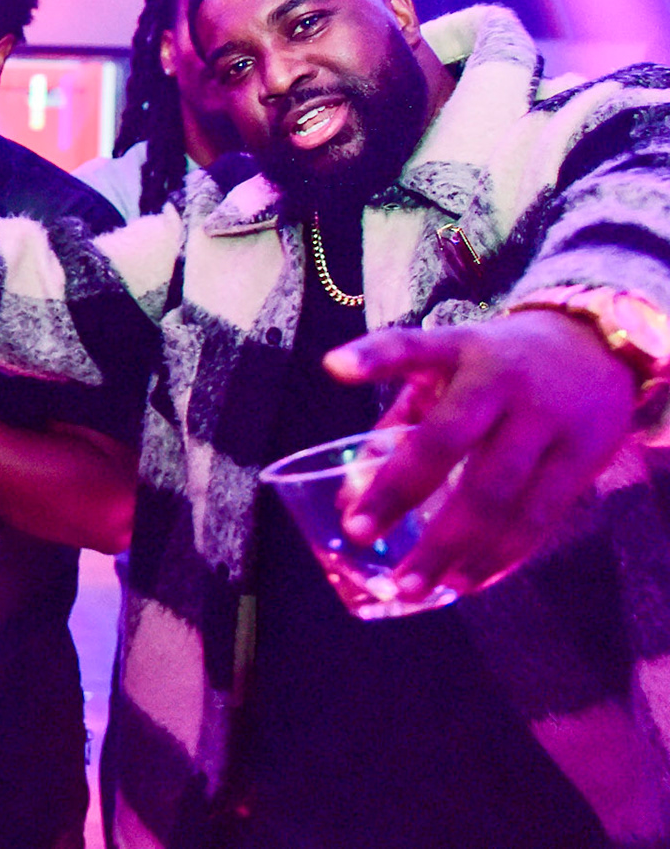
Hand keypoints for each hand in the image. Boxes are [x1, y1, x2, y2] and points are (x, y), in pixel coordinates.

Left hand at [325, 309, 637, 597]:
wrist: (597, 346)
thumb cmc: (496, 367)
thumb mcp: (448, 368)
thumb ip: (398, 422)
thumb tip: (346, 494)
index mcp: (457, 350)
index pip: (411, 347)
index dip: (373, 358)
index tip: (334, 367)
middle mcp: (500, 382)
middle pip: (446, 441)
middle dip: (399, 491)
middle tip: (358, 534)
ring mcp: (546, 420)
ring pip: (496, 493)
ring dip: (450, 546)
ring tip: (413, 584)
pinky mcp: (584, 457)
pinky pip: (539, 517)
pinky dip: (501, 554)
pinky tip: (468, 581)